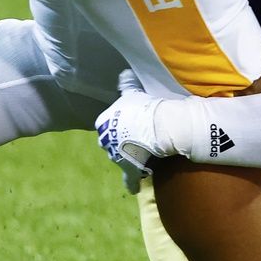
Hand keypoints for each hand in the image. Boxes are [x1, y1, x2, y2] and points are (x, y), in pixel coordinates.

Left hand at [95, 70, 171, 193]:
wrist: (158, 126)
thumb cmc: (145, 107)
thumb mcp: (132, 93)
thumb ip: (125, 84)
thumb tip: (123, 73)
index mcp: (102, 122)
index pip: (107, 124)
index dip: (120, 123)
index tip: (132, 122)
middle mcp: (104, 141)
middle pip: (112, 142)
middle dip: (121, 141)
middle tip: (136, 137)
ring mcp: (116, 158)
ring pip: (120, 158)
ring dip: (128, 156)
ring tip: (142, 154)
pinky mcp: (129, 172)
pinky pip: (130, 180)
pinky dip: (132, 183)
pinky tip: (134, 187)